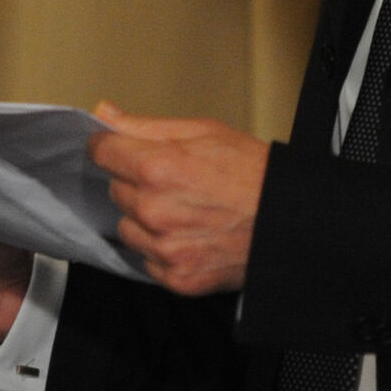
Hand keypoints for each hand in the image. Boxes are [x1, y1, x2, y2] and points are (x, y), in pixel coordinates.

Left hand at [89, 102, 267, 295]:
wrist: (288, 219)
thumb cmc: (253, 172)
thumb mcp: (204, 131)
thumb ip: (146, 125)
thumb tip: (104, 113)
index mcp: (157, 168)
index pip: (101, 152)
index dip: (113, 147)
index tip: (123, 149)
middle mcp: (154, 210)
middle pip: (115, 190)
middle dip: (136, 182)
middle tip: (174, 180)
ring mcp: (164, 248)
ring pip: (127, 227)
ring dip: (145, 218)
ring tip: (184, 210)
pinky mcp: (175, 276)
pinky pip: (146, 260)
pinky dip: (162, 249)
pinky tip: (190, 234)